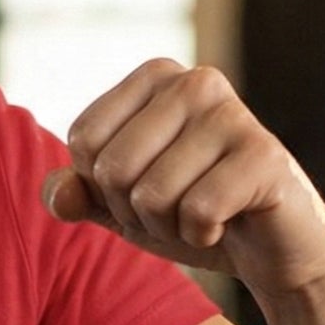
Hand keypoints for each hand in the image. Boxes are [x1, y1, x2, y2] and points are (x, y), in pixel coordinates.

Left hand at [43, 59, 324, 298]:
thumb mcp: (116, 206)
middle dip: (133, 210)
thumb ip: (76, 194)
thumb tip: (59, 195)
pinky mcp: (264, 155)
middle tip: (174, 207)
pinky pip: (197, 213)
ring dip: (168, 227)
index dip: (100, 184)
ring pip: (152, 196)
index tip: (141, 186)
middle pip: (112, 169)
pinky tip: (227, 222)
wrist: (262, 246)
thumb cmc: (184, 213)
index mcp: (154, 78)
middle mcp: (195, 81)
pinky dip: (201, 235)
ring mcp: (233, 113)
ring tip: (201, 213)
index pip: (83, 139)